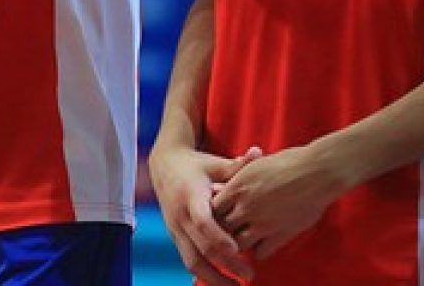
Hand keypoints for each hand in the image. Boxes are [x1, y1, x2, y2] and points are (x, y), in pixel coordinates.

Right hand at [149, 143, 261, 284]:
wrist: (164, 165)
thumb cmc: (196, 165)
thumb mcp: (214, 163)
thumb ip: (237, 165)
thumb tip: (259, 152)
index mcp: (191, 195)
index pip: (203, 222)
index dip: (219, 238)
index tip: (238, 250)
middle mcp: (180, 215)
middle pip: (201, 247)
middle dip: (225, 266)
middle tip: (250, 276)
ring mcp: (176, 227)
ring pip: (192, 261)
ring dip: (214, 279)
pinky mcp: (175, 236)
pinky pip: (188, 260)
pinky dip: (204, 275)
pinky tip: (222, 283)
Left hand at [211, 144, 345, 260]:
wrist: (314, 172)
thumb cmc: (286, 162)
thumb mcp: (254, 164)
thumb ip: (237, 177)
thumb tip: (222, 187)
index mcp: (237, 186)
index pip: (213, 207)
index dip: (216, 212)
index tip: (222, 213)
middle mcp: (246, 206)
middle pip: (223, 227)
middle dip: (224, 229)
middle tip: (229, 230)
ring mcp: (262, 223)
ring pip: (239, 244)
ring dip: (240, 243)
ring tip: (244, 240)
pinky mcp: (280, 235)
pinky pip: (260, 253)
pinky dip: (259, 251)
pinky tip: (263, 244)